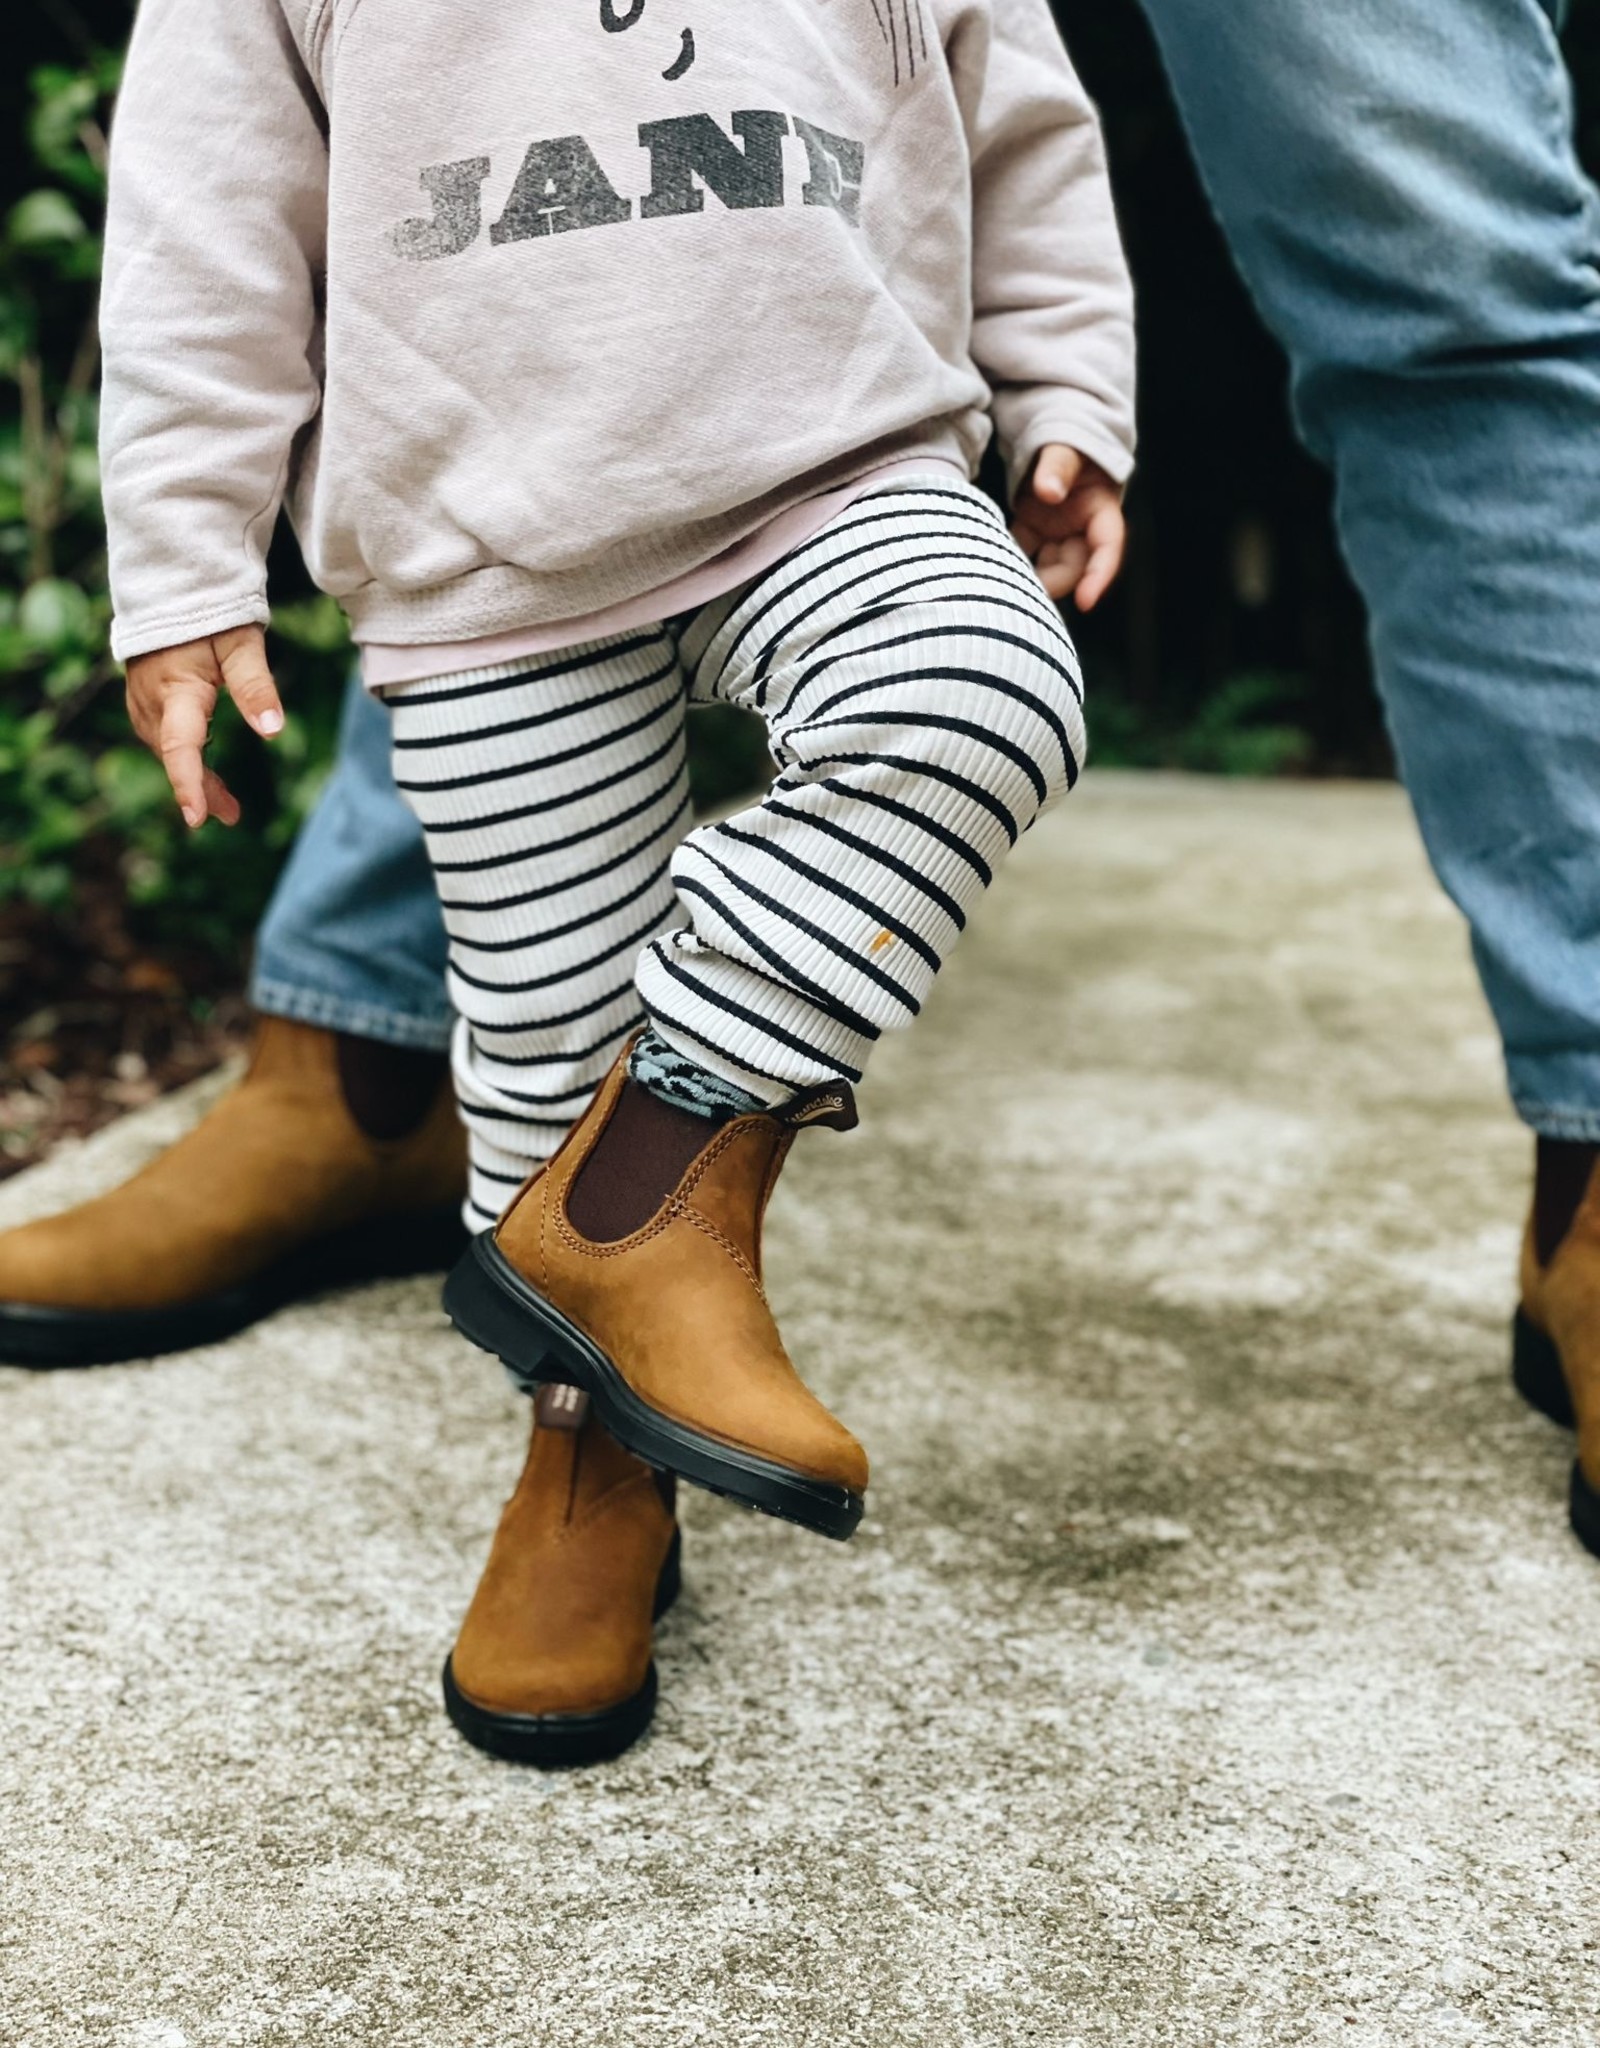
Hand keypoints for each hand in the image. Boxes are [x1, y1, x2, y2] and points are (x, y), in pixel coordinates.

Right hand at [124, 625, 284, 828]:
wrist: (172, 584)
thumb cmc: (211, 611)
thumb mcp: (241, 644)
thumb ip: (256, 687)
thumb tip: (274, 731)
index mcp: (176, 689)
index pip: (180, 747)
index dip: (189, 785)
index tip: (197, 818)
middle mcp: (152, 699)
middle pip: (176, 755)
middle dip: (201, 788)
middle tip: (232, 815)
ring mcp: (143, 699)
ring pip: (167, 749)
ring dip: (193, 775)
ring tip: (226, 803)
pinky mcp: (144, 697)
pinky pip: (162, 736)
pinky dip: (183, 755)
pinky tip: (204, 767)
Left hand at [1011, 446, 1126, 610]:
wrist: (1050, 434)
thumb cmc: (1066, 436)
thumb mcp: (1065, 444)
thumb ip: (1058, 465)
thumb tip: (1048, 492)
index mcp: (1099, 507)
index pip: (1107, 547)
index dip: (1100, 575)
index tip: (1086, 602)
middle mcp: (1081, 526)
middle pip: (1073, 566)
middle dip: (1052, 583)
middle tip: (1022, 595)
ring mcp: (1057, 530)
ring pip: (1047, 567)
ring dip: (1028, 578)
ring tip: (1000, 585)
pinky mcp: (1033, 530)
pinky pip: (1022, 554)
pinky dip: (1007, 561)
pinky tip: (987, 566)